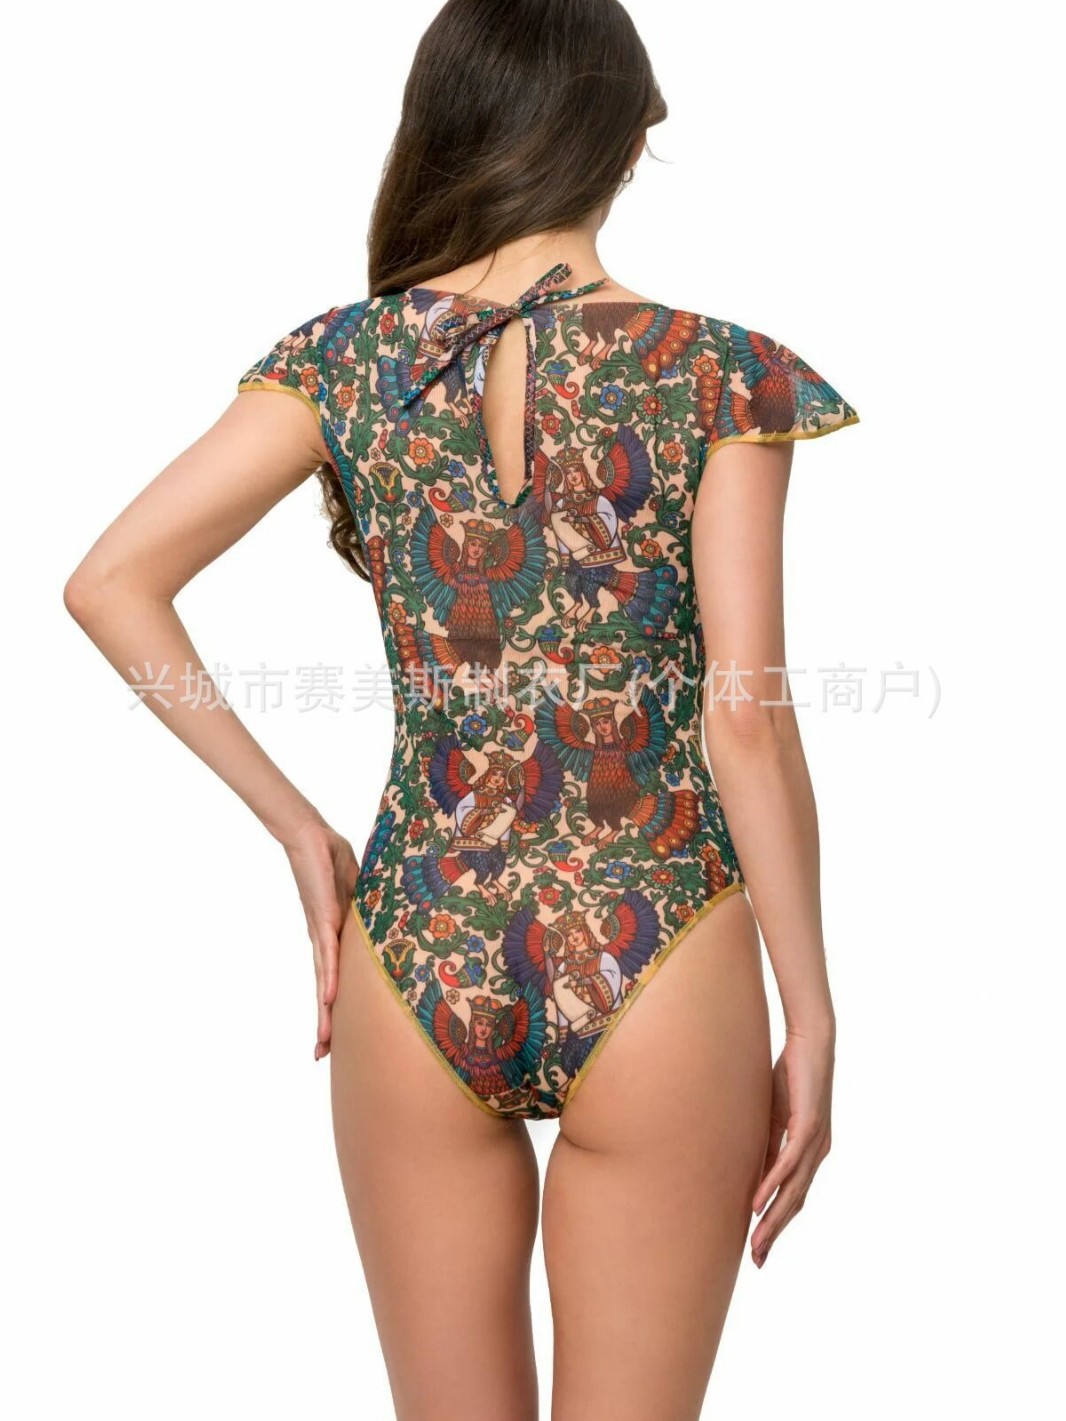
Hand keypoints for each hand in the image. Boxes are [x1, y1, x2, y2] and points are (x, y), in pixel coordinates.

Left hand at [281, 814, 360, 1060]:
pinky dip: (328, 977)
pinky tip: (328, 999)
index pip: (332, 977)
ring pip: (322, 980)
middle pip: (323, 989)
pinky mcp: (322, 918)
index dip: (332, 1007)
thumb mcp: (358, 890)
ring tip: (323, 1041)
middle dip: (324, 1023)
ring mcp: (320, 931)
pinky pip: (327, 953)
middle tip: (320, 1055)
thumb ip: (368, 909)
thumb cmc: (330, 859)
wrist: (310, 836)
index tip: (330, 1037)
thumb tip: (387, 919)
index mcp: (332, 936)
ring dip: (324, 1011)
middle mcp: (322, 940)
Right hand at [750, 1028, 833, 1267]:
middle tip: (757, 1260)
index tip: (760, 1250)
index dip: (776, 1224)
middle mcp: (818, 1153)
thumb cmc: (792, 1075)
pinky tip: (759, 1204)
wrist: (811, 1041)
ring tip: (758, 1243)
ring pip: (794, 1190)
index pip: (792, 1197)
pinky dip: (774, 1185)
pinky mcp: (810, 1126)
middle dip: (775, 1234)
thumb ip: (768, 1145)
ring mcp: (816, 1142)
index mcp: (810, 1152)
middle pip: (794, 1202)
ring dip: (774, 1220)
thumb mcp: (774, 1116)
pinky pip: (790, 1162)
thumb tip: (754, 1173)